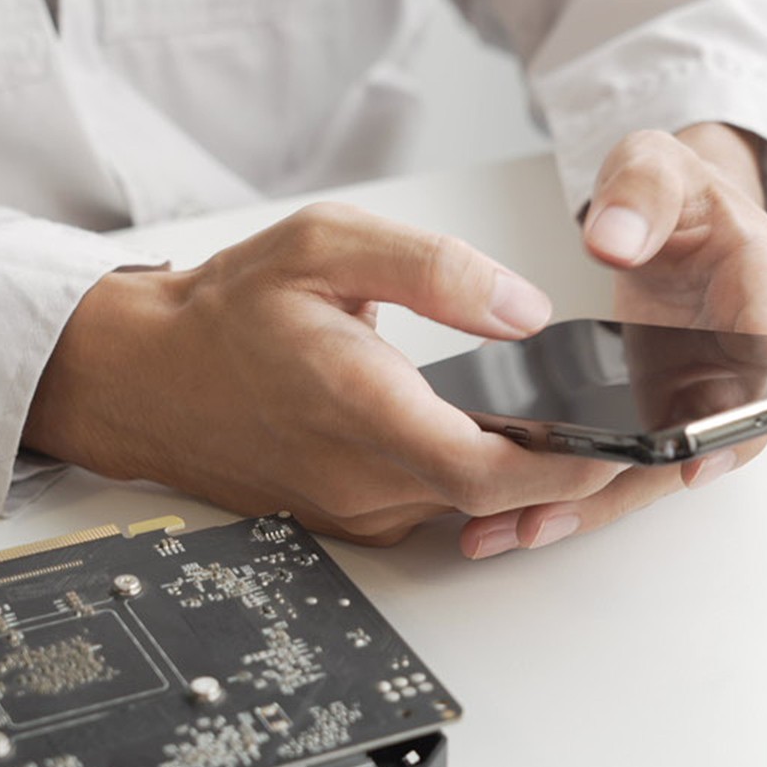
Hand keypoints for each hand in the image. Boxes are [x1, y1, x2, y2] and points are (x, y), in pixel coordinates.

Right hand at [22, 202, 624, 545]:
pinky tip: (490, 432)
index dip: (569, 467)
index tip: (620, 441)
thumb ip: (436, 270)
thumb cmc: (227, 312)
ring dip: (520, 474)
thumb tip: (522, 309)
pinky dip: (472, 478)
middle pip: (494, 498)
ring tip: (564, 419)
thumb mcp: (329, 245)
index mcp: (363, 409)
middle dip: (566, 468)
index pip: (490, 471)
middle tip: (618, 423)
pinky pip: (432, 508)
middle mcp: (362, 479)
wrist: (145, 378)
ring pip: (467, 507)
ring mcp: (355, 510)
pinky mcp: (348, 521)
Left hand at [458, 123, 766, 558]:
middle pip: (708, 439)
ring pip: (660, 467)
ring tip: (513, 531)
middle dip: (635, 485)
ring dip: (589, 506)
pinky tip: (510, 516)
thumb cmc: (681, 193)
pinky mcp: (663, 413)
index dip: (741, 411)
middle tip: (564, 511)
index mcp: (766, 286)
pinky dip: (572, 492)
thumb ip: (641, 191)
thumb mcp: (658, 162)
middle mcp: (746, 356)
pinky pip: (625, 463)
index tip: (695, 455)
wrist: (676, 215)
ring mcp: (705, 394)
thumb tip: (612, 239)